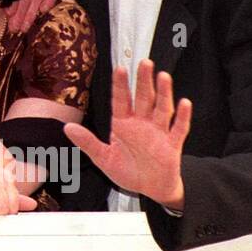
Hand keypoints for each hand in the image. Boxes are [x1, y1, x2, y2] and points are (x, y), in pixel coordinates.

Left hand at [64, 59, 191, 209]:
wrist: (150, 188)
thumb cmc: (127, 170)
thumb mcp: (103, 158)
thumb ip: (87, 142)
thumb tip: (67, 128)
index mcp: (124, 124)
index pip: (121, 100)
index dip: (121, 85)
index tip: (120, 69)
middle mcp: (142, 124)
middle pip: (144, 98)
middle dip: (144, 81)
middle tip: (145, 62)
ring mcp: (158, 133)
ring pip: (162, 108)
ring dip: (163, 93)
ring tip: (163, 76)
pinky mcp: (172, 145)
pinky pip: (178, 129)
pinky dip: (182, 117)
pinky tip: (184, 103)